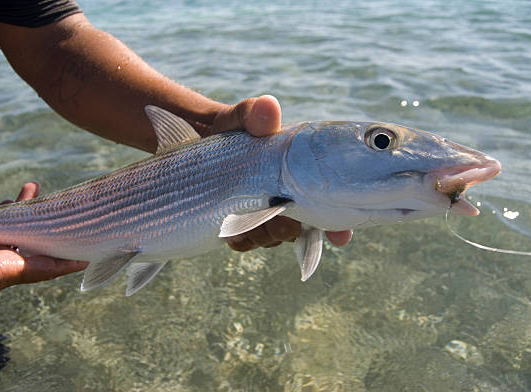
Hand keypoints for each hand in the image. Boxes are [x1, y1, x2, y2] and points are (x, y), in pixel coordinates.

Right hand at [0, 182, 87, 308]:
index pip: (42, 268)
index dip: (68, 261)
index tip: (93, 252)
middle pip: (38, 249)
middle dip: (56, 230)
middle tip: (75, 209)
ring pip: (20, 234)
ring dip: (33, 214)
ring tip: (37, 191)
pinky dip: (9, 211)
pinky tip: (16, 197)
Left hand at [210, 95, 353, 250]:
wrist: (190, 138)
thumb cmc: (227, 128)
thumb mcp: (240, 118)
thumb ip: (253, 114)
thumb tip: (268, 106)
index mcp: (298, 176)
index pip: (328, 205)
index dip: (337, 225)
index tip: (340, 236)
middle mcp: (285, 199)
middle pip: (299, 229)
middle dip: (289, 227)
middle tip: (277, 213)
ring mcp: (262, 215)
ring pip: (273, 239)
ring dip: (262, 232)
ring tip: (246, 213)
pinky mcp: (237, 228)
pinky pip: (245, 244)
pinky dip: (240, 236)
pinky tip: (229, 222)